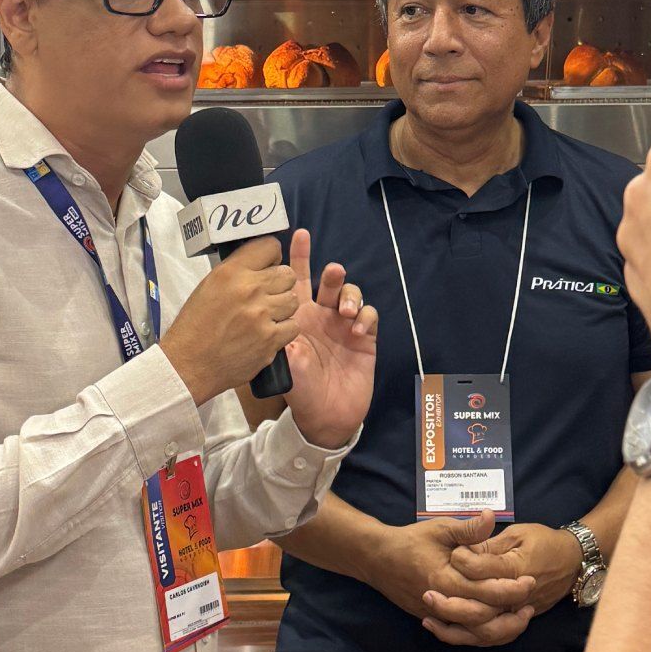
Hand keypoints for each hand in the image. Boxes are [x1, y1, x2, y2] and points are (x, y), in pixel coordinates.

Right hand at [162, 237, 299, 405]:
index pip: (269, 246)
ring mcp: (262, 315)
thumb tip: (262, 263)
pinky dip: (283, 331)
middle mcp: (249, 289)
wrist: (189, 364)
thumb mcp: (209, 286)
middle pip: (287, 274)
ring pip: (293, 300)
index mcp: (231, 272)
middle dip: (280, 283)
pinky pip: (293, 326)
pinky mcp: (270, 340)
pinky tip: (267, 333)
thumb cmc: (196, 326)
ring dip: (283, 308)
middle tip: (268, 295)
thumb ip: (237, 272)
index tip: (268, 265)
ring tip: (266, 316)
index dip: (272, 256)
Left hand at [277, 230, 379, 448]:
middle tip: (332, 272)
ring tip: (345, 312)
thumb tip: (281, 324)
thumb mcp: (286, 366)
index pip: (296, 281)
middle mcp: (322, 316)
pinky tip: (357, 331)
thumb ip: (285, 344)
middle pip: (328, 282)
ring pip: (351, 294)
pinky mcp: (365, 337)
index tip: (300, 234)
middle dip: (332, 273)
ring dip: (350, 296)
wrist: (327, 416)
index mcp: (298, 317)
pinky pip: (369, 316)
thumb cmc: (301, 390)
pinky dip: (365, 318)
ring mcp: (344, 325)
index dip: (298, 257)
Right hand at [369, 514, 536, 641]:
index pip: (486, 591)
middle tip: (531, 597)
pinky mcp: (434, 620)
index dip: (512, 588)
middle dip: (512, 610)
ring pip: (474, 633)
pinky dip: (483, 633)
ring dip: (501, 627)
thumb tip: (491, 517)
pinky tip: (499, 623)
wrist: (378, 560)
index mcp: (446, 578)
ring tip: (521, 615)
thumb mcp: (440, 528)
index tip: (530, 579)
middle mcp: (443, 602)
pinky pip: (462, 635)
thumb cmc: (411, 541)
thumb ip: (468, 528)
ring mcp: (437, 615)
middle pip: (484, 617)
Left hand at [429, 521, 579, 643]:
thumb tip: (463, 549)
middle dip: (450, 606)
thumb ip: (490, 543)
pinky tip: (446, 628)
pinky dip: (467, 637)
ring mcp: (518, 614)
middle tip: (427, 595)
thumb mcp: (518, 534)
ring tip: (430, 620)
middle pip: (480, 612)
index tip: (450, 554)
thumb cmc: (545, 542)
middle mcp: (517, 599)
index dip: (463, 563)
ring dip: (455, 629)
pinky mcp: (516, 620)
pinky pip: (490, 637)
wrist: (573, 561)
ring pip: (484, 633)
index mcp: (517, 571)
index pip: (484, 572)